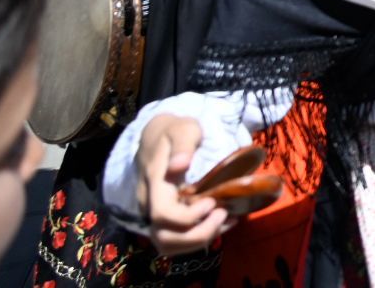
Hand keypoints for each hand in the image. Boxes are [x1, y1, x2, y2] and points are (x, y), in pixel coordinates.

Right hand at [136, 115, 229, 254]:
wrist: (157, 137)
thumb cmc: (174, 131)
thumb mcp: (183, 129)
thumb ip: (183, 145)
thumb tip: (180, 165)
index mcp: (155, 183)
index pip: (162, 215)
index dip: (187, 217)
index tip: (211, 202)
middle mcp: (150, 203)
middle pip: (164, 238)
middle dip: (197, 235)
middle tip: (224, 214)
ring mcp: (155, 213)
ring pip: (168, 244)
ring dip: (198, 241)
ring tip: (224, 221)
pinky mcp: (164, 217)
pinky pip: (175, 239)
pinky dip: (196, 239)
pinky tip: (218, 224)